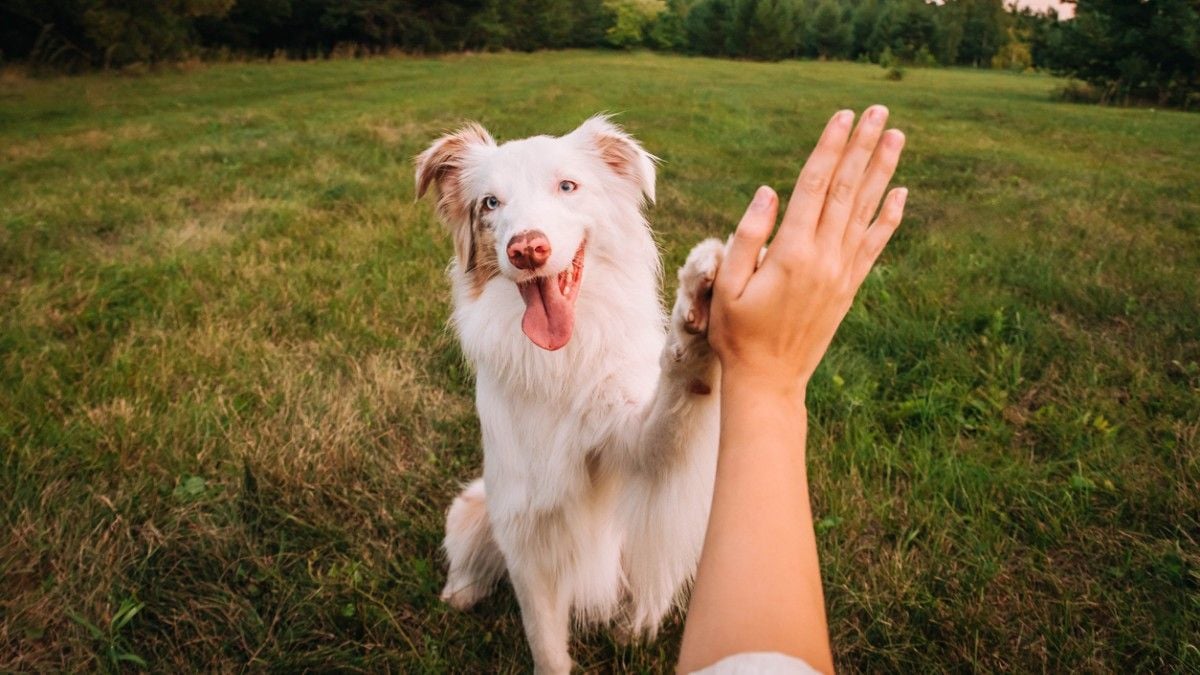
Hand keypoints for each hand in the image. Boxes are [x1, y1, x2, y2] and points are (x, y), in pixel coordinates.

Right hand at [709, 106, 906, 396]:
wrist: (769, 380)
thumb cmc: (737, 333)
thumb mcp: (726, 285)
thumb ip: (746, 236)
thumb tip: (769, 192)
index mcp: (791, 252)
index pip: (814, 186)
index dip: (830, 148)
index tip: (843, 116)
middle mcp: (824, 257)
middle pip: (846, 190)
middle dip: (862, 147)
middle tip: (879, 111)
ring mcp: (841, 272)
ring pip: (865, 210)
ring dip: (882, 171)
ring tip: (896, 136)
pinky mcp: (849, 287)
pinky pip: (874, 244)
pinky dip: (889, 217)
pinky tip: (900, 193)